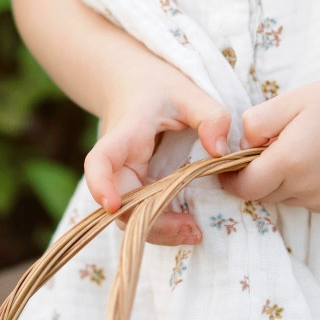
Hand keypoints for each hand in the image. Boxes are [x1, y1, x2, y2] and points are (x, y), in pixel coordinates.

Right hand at [84, 75, 231, 245]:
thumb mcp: (188, 92)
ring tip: (195, 232)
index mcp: (125, 134)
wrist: (133, 87)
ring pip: (129, 217)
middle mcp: (118, 163)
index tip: (112, 205)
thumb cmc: (159, 88)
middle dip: (151, 224)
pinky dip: (163, 225)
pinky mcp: (136, 188)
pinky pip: (142, 213)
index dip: (100, 185)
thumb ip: (210, 116)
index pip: (100, 161)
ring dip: (159, 231)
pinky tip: (189, 226)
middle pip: (120, 204)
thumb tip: (219, 151)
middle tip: (193, 230)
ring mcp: (124, 179)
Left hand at [221, 77, 319, 214]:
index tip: (227, 170)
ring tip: (300, 151)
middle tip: (269, 150)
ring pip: (286, 200)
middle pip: (264, 195)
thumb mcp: (291, 100)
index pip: (245, 188)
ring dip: (282, 183)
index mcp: (289, 161)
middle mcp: (306, 188)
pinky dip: (304, 188)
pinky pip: (309, 202)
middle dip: (257, 178)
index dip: (231, 181)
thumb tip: (241, 146)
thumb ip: (256, 122)